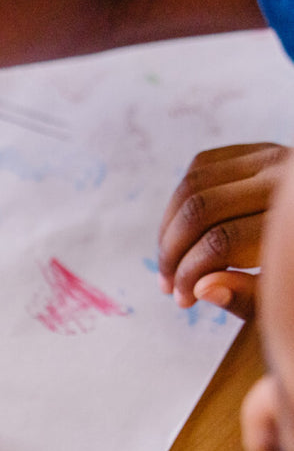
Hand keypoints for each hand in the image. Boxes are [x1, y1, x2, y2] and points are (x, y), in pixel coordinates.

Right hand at [157, 143, 288, 319]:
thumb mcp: (287, 296)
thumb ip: (248, 298)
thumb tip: (200, 290)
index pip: (221, 241)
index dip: (190, 275)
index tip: (184, 300)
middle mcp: (285, 178)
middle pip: (199, 210)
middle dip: (173, 253)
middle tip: (168, 286)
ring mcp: (271, 156)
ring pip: (191, 185)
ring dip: (168, 230)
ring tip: (169, 263)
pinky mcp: (258, 150)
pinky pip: (199, 169)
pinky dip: (181, 202)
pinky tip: (182, 233)